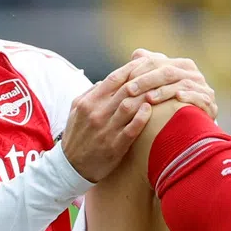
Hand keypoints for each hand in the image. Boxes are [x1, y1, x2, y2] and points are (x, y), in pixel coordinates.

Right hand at [60, 58, 154, 181]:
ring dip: (146, 96)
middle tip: (159, 74)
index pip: (113, 79)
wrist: (71, 166)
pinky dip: (141, 118)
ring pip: (129, 106)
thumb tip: (109, 80)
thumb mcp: (76, 110)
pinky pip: (131, 129)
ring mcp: (106, 130)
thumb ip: (91, 93)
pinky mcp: (114, 146)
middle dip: (144, 80)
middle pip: (125, 90)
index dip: (131, 69)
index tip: (145, 64)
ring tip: (159, 90)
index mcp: (88, 102)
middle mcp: (96, 113)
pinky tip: (150, 110)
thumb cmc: (77, 135)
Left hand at [123, 49, 217, 120]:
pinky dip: (189, 96)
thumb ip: (147, 68)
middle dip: (147, 80)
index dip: (139, 70)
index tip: (123, 82)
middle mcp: (194, 74)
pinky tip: (178, 98)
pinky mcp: (211, 104)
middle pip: (168, 72)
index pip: (157, 62)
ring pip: (183, 84)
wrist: (192, 126)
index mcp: (181, 65)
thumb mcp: (157, 85)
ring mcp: (204, 89)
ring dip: (165, 90)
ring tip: (149, 98)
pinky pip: (200, 97)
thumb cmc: (168, 103)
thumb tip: (137, 54)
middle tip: (130, 90)